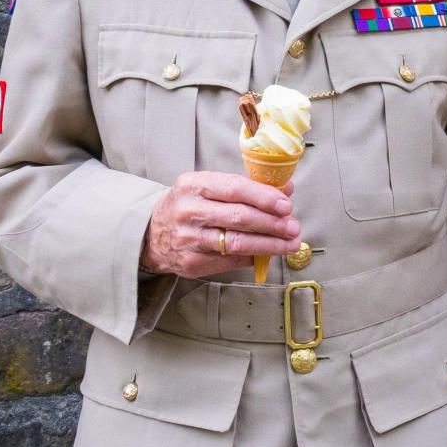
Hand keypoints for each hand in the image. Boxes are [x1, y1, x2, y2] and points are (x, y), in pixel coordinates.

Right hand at [140, 172, 301, 277]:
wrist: (152, 234)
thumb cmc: (190, 205)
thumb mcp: (209, 187)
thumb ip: (246, 187)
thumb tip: (286, 191)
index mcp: (194, 185)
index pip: (235, 188)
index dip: (264, 197)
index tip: (286, 204)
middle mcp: (189, 211)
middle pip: (240, 217)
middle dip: (273, 223)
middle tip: (293, 226)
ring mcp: (189, 238)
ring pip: (238, 242)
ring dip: (270, 244)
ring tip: (290, 243)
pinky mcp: (192, 262)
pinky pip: (230, 261)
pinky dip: (254, 257)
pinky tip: (269, 254)